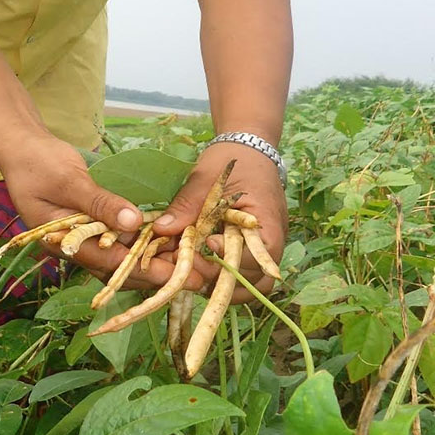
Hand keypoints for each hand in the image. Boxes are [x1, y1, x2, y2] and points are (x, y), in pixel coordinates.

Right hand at [0, 135, 205, 291]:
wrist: (22, 148)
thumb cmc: (37, 163)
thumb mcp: (68, 180)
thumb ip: (99, 202)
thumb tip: (135, 222)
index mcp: (63, 244)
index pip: (107, 263)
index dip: (142, 270)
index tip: (173, 275)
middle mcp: (76, 248)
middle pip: (120, 269)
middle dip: (157, 274)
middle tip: (195, 277)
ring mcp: (85, 238)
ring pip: (124, 259)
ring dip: (156, 262)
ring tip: (192, 266)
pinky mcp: (95, 226)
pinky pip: (123, 242)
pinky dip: (146, 244)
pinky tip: (172, 244)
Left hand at [152, 141, 287, 302]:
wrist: (249, 148)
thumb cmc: (231, 161)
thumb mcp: (205, 179)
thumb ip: (186, 206)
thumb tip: (162, 229)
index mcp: (266, 221)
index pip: (257, 257)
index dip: (230, 257)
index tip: (207, 242)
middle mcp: (272, 243)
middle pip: (255, 281)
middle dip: (220, 280)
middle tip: (191, 267)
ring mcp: (264, 250)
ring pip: (251, 286)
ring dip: (222, 286)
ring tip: (192, 274)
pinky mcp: (253, 252)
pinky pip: (243, 275)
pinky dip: (222, 278)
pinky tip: (199, 269)